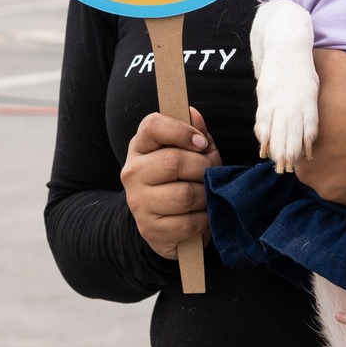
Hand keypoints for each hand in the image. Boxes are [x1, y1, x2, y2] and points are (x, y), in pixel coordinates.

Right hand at [122, 108, 220, 260]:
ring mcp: (139, 203)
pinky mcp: (150, 230)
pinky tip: (204, 215)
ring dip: (206, 195)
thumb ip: (194, 132)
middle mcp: (133, 173)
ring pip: (184, 195)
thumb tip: (195, 116)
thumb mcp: (188, 151)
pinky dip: (205, 220)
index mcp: (140, 147)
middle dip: (204, 167)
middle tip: (213, 172)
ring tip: (209, 195)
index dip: (181, 130)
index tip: (201, 142)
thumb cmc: (181, 177)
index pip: (152, 126)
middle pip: (173, 162)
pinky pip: (189, 223)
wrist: (164, 221)